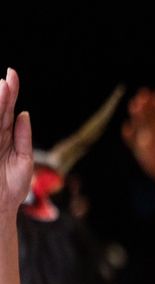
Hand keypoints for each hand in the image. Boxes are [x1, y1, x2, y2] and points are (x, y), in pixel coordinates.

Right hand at [0, 69, 33, 216]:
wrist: (1, 208)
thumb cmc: (13, 187)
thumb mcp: (24, 160)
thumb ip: (23, 137)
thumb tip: (24, 114)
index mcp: (6, 138)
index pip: (7, 112)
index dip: (10, 94)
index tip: (12, 75)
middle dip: (3, 94)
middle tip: (8, 77)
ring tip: (2, 88)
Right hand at [121, 87, 154, 181]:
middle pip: (149, 112)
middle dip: (146, 103)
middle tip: (143, 94)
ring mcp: (146, 136)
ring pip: (140, 122)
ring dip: (137, 113)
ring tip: (134, 104)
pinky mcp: (139, 147)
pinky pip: (132, 139)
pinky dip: (129, 134)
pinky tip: (128, 128)